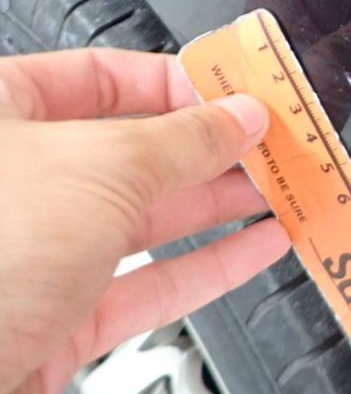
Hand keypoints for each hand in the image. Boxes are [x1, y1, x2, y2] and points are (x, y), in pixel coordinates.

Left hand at [0, 49, 289, 393]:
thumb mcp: (102, 168)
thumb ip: (184, 139)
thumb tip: (239, 117)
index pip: (100, 76)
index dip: (176, 82)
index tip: (235, 92)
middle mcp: (15, 180)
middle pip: (133, 149)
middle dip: (212, 148)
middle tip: (271, 144)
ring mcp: (36, 252)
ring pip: (145, 219)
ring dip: (220, 206)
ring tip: (281, 192)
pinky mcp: (58, 317)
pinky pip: (147, 281)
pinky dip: (208, 265)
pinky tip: (257, 248)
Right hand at [247, 0, 350, 179]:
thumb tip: (308, 80)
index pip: (265, 10)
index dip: (252, 47)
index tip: (249, 87)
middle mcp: (329, 28)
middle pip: (285, 68)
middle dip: (275, 108)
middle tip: (267, 151)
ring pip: (321, 107)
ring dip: (313, 141)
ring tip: (303, 179)